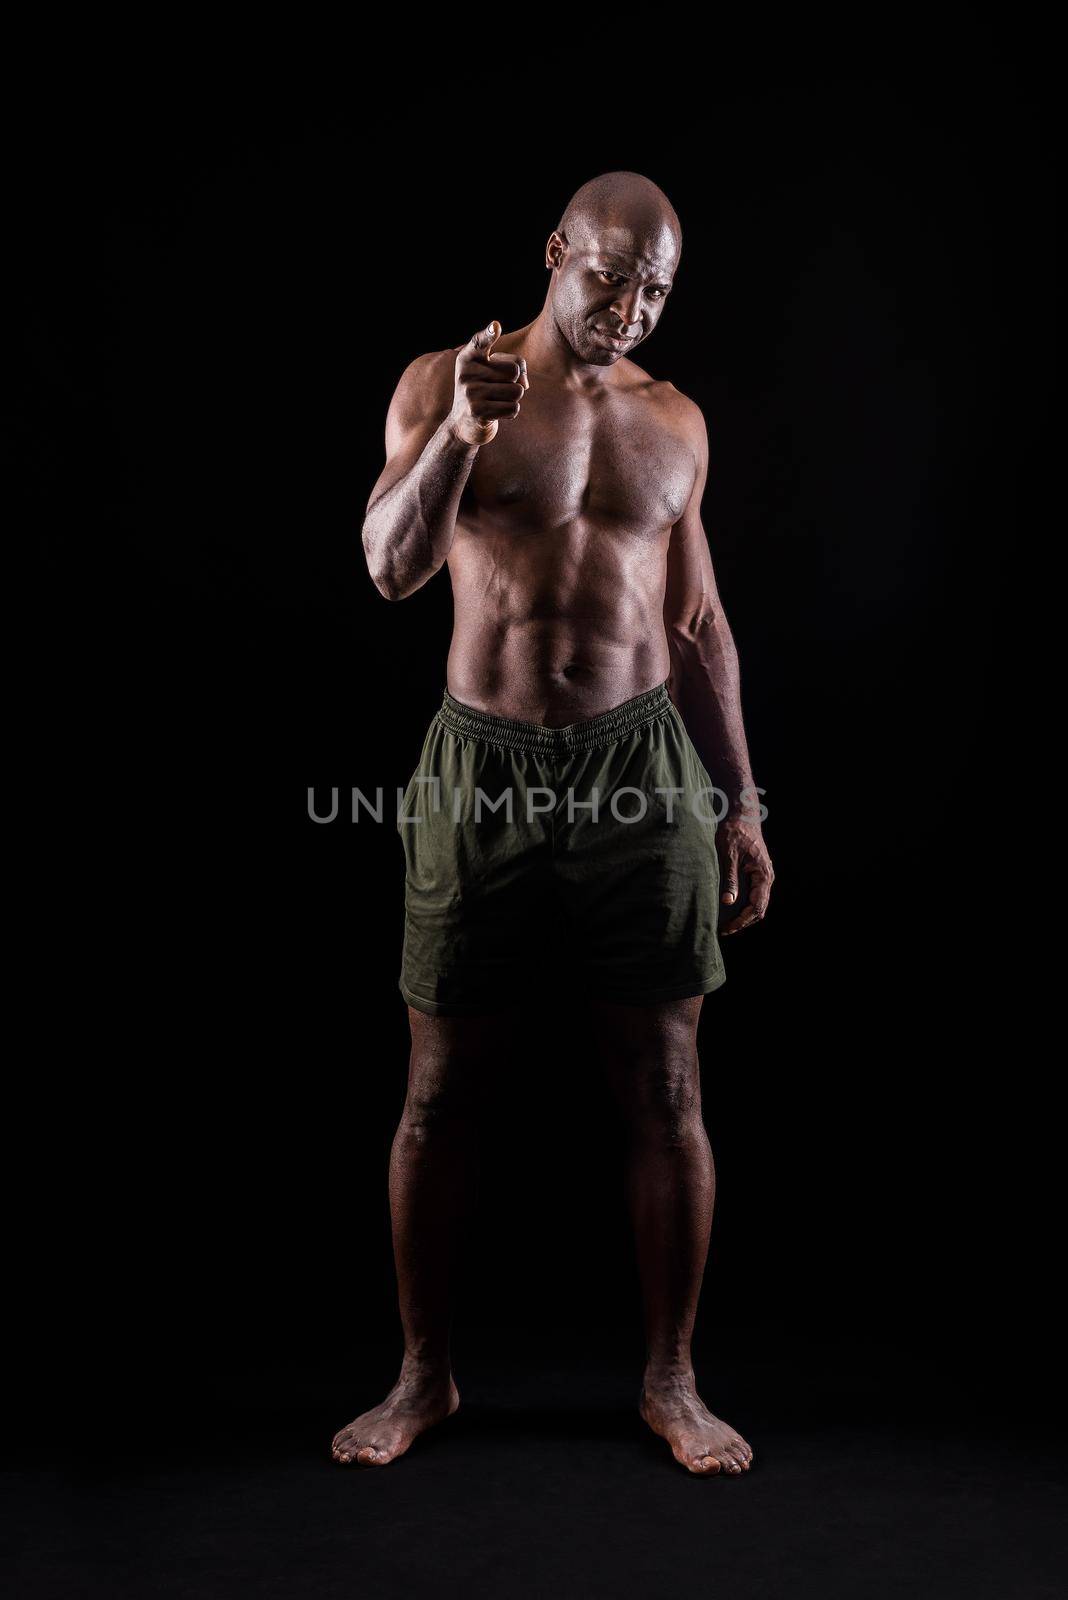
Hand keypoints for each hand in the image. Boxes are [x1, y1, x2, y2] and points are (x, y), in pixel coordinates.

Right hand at [449, 319, 528, 445]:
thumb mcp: (495, 373)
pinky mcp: (478, 412)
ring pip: (516, 391)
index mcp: (467, 358)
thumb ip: (516, 366)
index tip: (496, 326)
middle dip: (513, 383)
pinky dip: (510, 413)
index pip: (480, 342)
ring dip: (512, 399)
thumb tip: (524, 383)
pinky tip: (495, 413)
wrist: (463, 425)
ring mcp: (470, 393)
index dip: (489, 334)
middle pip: (513, 371)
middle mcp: (466, 373)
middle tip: (495, 391)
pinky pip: (513, 408)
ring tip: (495, 402)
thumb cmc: (485, 391)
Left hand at [717, 817, 773, 934]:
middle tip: (725, 930)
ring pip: (758, 902)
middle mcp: (767, 877)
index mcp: (763, 874)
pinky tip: (730, 908)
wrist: (742, 814)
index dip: (742, 920)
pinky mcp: (757, 872)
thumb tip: (728, 902)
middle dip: (743, 921)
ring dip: (744, 915)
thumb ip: (730, 879)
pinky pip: (754, 894)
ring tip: (727, 924)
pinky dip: (745, 905)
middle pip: (759, 909)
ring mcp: (763, 874)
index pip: (757, 906)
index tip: (728, 928)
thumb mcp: (728, 856)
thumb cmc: (734, 832)